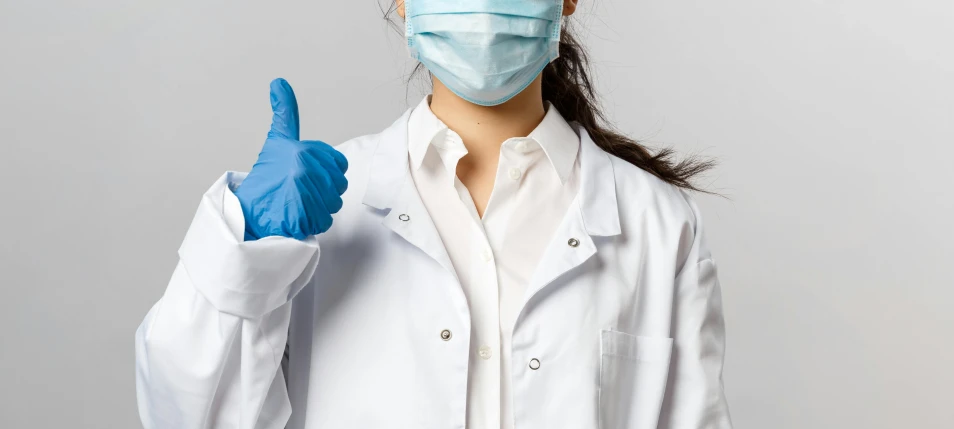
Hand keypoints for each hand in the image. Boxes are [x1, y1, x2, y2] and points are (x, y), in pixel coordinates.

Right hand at [234, 78, 347, 240]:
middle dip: (324, 192)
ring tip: (296, 204)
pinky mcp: (303, 215)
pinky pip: (324, 220)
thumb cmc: (265, 179)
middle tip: (299, 192)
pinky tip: (296, 216)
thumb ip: (285, 113)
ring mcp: (304, 192)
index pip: (338, 164)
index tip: (307, 175)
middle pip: (339, 185)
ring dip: (318, 208)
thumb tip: (279, 82)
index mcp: (303, 150)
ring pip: (333, 204)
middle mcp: (305, 169)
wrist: (247, 213)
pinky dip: (312, 223)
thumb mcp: (277, 141)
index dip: (326, 173)